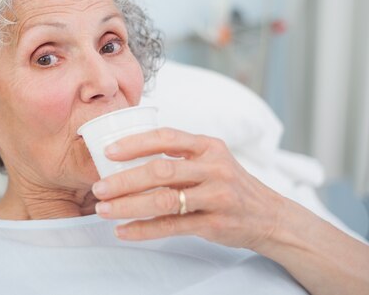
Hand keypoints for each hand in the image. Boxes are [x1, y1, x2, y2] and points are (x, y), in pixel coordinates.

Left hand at [92, 128, 285, 250]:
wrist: (269, 216)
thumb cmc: (229, 184)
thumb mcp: (212, 160)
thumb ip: (180, 156)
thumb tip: (129, 155)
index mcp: (208, 146)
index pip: (167, 137)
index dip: (135, 143)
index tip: (108, 152)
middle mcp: (214, 168)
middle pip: (161, 171)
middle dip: (124, 180)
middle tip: (99, 187)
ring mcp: (216, 197)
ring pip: (164, 201)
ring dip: (128, 206)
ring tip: (103, 209)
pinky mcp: (215, 224)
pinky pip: (172, 227)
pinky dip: (144, 230)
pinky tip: (123, 231)